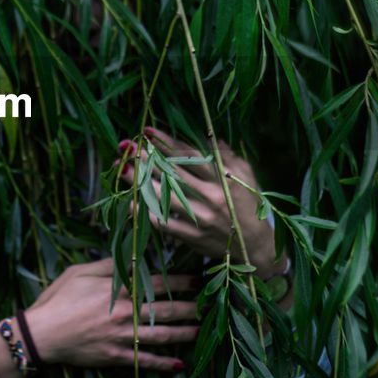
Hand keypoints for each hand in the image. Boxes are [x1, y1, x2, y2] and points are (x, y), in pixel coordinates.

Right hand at [21, 258, 198, 371]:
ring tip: (202, 331)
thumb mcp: (79, 272)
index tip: (200, 280)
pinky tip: (180, 364)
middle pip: (167, 310)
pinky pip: (145, 361)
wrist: (41, 334)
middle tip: (211, 305)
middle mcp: (126, 313)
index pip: (159, 284)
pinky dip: (164, 364)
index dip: (183, 282)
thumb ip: (108, 265)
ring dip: (186, 334)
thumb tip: (130, 259)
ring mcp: (123, 337)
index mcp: (119, 290)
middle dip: (192, 307)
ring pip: (163, 336)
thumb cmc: (58, 299)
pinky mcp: (117, 357)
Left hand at [117, 127, 284, 276]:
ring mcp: (201, 217)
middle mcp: (212, 196)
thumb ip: (226, 155)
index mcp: (224, 177)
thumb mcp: (246, 175)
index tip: (147, 131)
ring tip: (122, 169)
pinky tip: (130, 201)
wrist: (255, 246)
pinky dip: (145, 211)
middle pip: (172, 173)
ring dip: (140, 182)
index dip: (166, 142)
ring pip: (164, 196)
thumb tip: (210, 137)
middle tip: (127, 146)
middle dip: (147, 158)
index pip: (190, 155)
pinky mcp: (192, 236)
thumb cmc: (249, 205)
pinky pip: (163, 223)